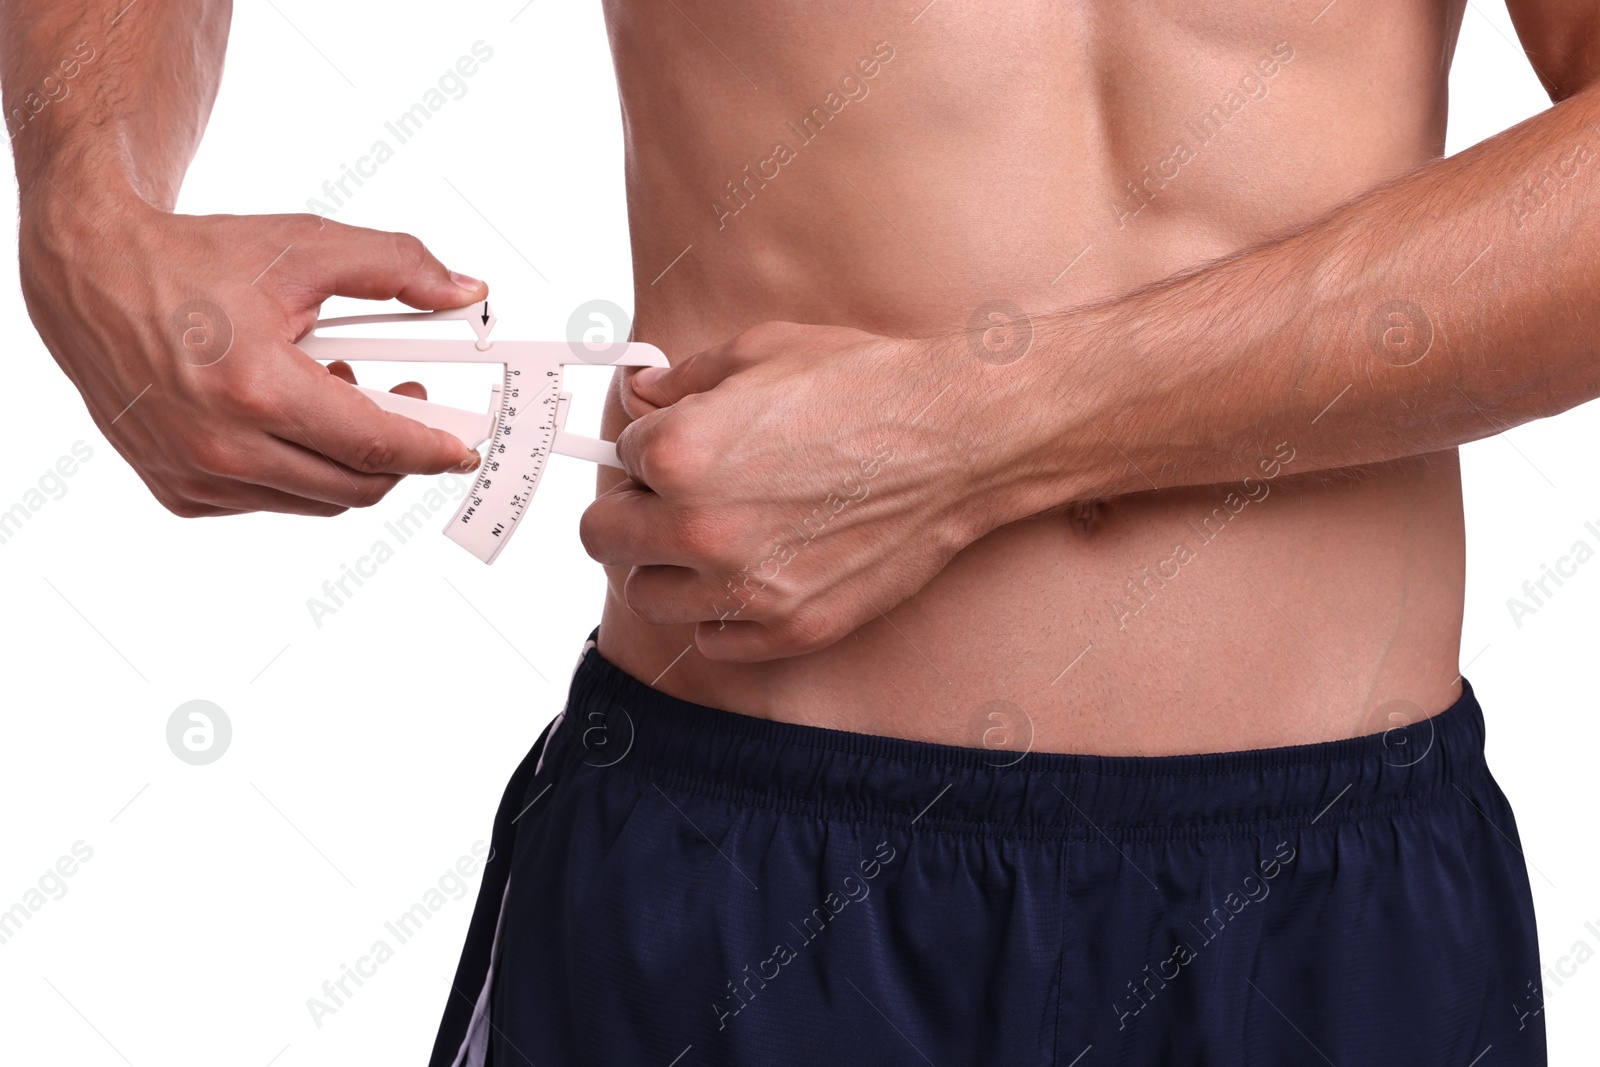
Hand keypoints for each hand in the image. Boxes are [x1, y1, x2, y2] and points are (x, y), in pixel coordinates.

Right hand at [18, 188, 486, 516]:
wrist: (91, 275)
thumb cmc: (197, 260)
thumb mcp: (305, 247)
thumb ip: (398, 267)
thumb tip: (469, 291)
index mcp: (256, 388)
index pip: (373, 445)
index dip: (431, 449)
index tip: (464, 446)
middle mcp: (221, 447)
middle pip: (355, 486)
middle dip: (400, 454)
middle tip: (410, 403)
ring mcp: (195, 477)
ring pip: (318, 500)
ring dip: (347, 459)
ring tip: (338, 392)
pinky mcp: (179, 492)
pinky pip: (271, 500)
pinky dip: (298, 468)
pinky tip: (290, 415)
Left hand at [579, 320, 1033, 660]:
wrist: (960, 437)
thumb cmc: (866, 384)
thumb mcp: (763, 352)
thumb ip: (684, 380)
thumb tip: (638, 395)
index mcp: (680, 454)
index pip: (617, 461)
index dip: (647, 449)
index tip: (675, 447)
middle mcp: (701, 528)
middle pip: (605, 539)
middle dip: (630, 511)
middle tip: (670, 497)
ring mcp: (746, 587)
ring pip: (649, 597)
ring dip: (666, 567)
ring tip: (712, 537)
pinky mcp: (791, 627)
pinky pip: (711, 639)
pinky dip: (718, 613)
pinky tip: (750, 573)